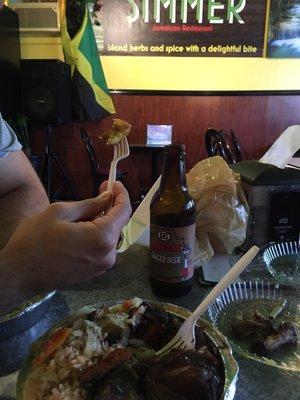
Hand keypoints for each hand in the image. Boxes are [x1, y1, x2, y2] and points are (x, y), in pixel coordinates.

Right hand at [0, 182, 130, 296]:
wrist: (19, 274)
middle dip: (111, 206)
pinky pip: (102, 247)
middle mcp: (108, 255)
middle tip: (100, 191)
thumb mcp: (60, 212)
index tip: (114, 183)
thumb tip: (108, 198)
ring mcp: (101, 267)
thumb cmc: (35, 240)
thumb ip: (90, 204)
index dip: (121, 194)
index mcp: (102, 238)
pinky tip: (82, 228)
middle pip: (118, 224)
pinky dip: (97, 234)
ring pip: (109, 236)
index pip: (123, 211)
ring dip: (102, 221)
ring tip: (83, 212)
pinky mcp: (94, 272)